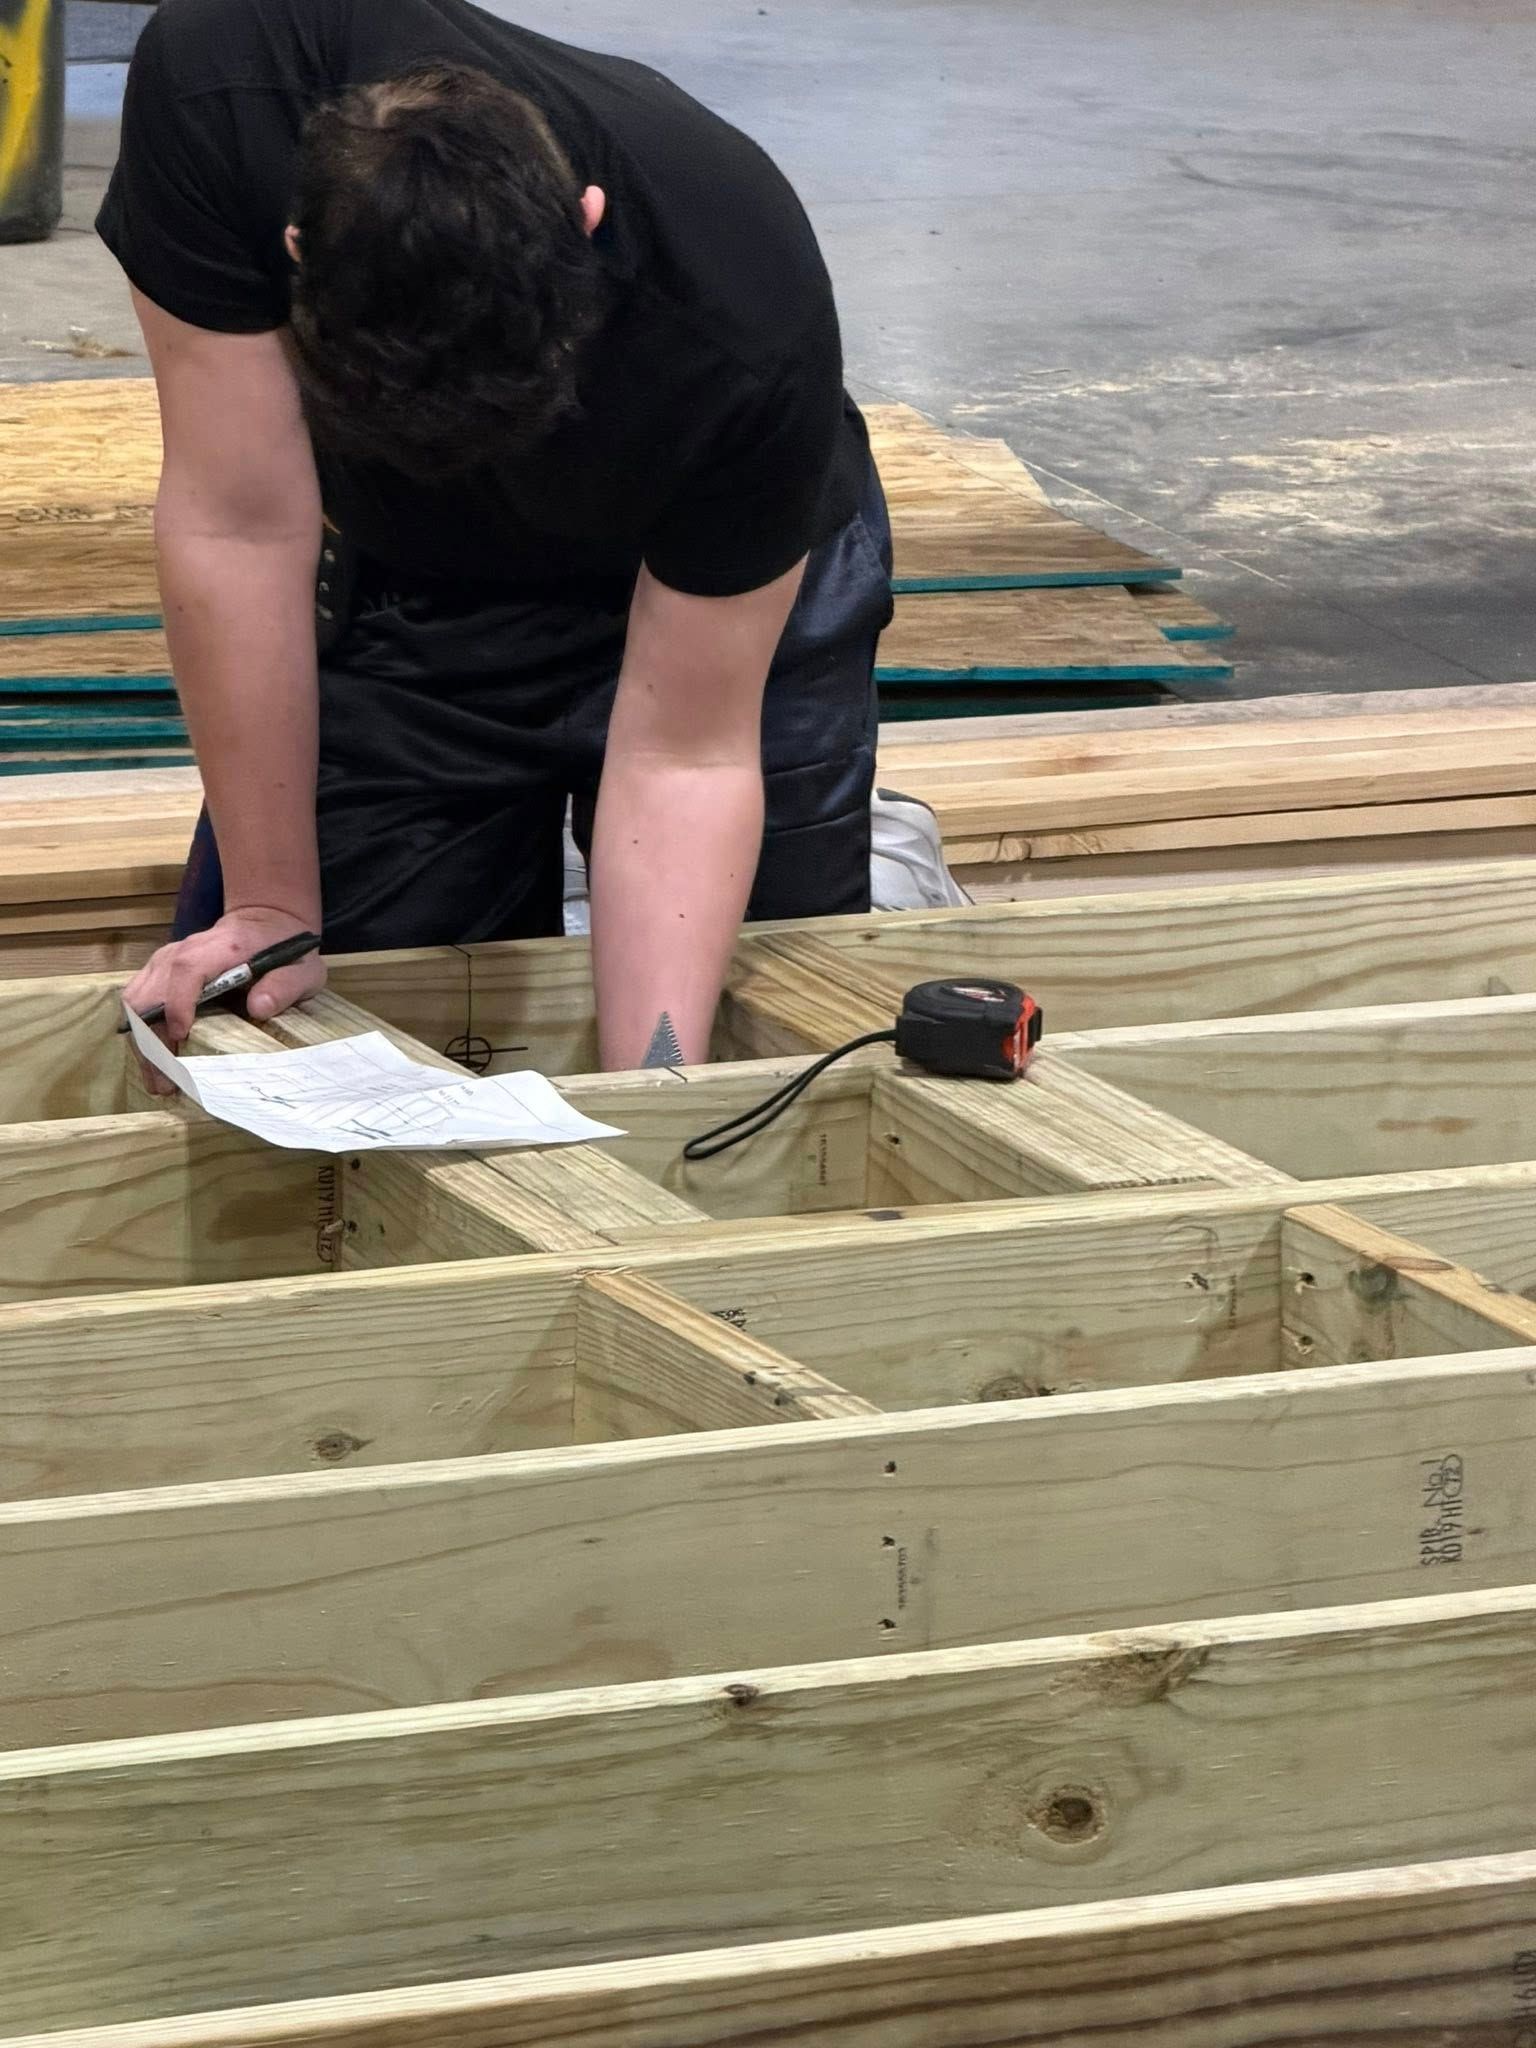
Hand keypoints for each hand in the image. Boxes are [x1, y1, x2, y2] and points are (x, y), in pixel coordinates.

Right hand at [122, 906, 326, 1096]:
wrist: (265, 922)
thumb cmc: (285, 950)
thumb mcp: (302, 969)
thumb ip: (285, 986)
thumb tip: (259, 1007)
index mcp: (222, 947)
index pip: (186, 969)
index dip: (178, 1003)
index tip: (181, 1036)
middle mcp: (184, 949)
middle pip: (149, 992)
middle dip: (151, 1040)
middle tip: (165, 1082)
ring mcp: (167, 959)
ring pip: (136, 1000)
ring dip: (142, 1042)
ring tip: (159, 1080)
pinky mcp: (160, 970)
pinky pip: (138, 1001)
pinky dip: (142, 1032)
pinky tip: (157, 1061)